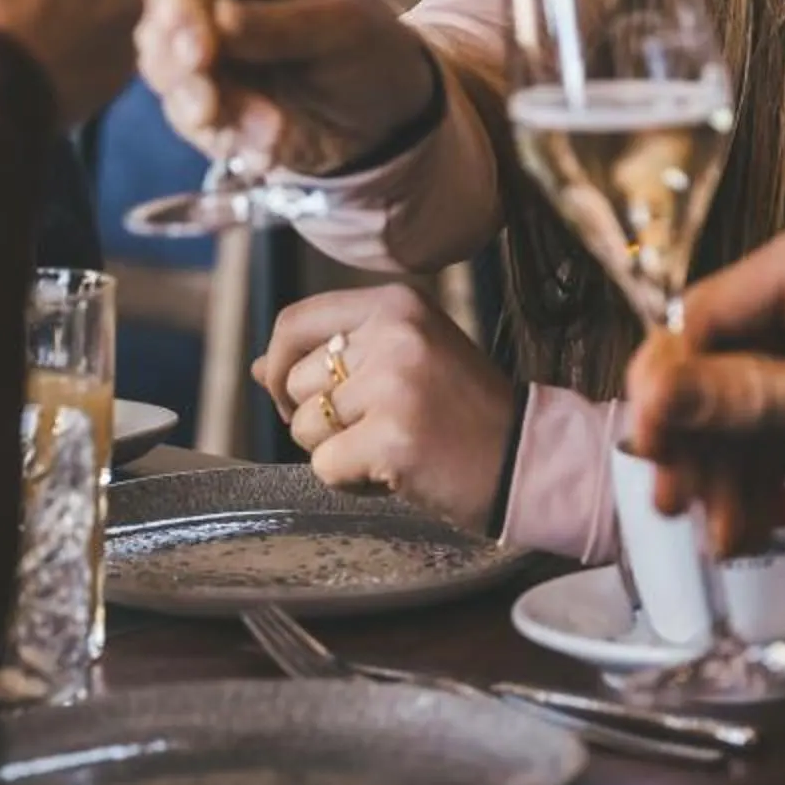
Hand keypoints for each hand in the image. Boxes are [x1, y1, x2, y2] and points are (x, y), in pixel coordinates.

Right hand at [135, 0, 438, 176]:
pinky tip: (268, 146)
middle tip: (210, 107)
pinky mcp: (202, 95)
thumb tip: (218, 19)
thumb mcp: (344, 27)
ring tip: (269, 130)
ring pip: (163, 73)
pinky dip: (228, 137)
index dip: (183, 7)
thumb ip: (280, 25)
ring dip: (208, 110)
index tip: (198, 52)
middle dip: (180, 68)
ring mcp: (202, 45)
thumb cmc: (371, 47)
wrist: (386, 115)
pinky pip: (189, 118)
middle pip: (158, 19)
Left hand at [253, 284, 514, 534]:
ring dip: (335, 450)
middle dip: (318, 418)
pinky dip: (350, 481)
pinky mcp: (393, 438)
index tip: (297, 397)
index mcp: (396, 303)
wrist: (527, 458)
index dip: (281, 365)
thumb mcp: (403, 361)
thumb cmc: (462, 411)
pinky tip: (395, 471)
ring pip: (304, 426)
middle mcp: (394, 333)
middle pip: (295, 381)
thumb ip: (333, 358)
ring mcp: (395, 384)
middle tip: (375, 428)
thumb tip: (258, 367)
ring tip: (389, 446)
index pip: (294, 322)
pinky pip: (325, 467)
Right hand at [624, 203, 784, 540]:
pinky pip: (776, 412)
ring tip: (722, 536)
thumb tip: (650, 394)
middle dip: (697, 438)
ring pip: (740, 395)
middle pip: (717, 358)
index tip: (644, 449)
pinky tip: (750, 522)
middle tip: (674, 506)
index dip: (667, 385)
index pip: (706, 313)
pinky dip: (762, 465)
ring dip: (727, 465)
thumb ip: (749, 396)